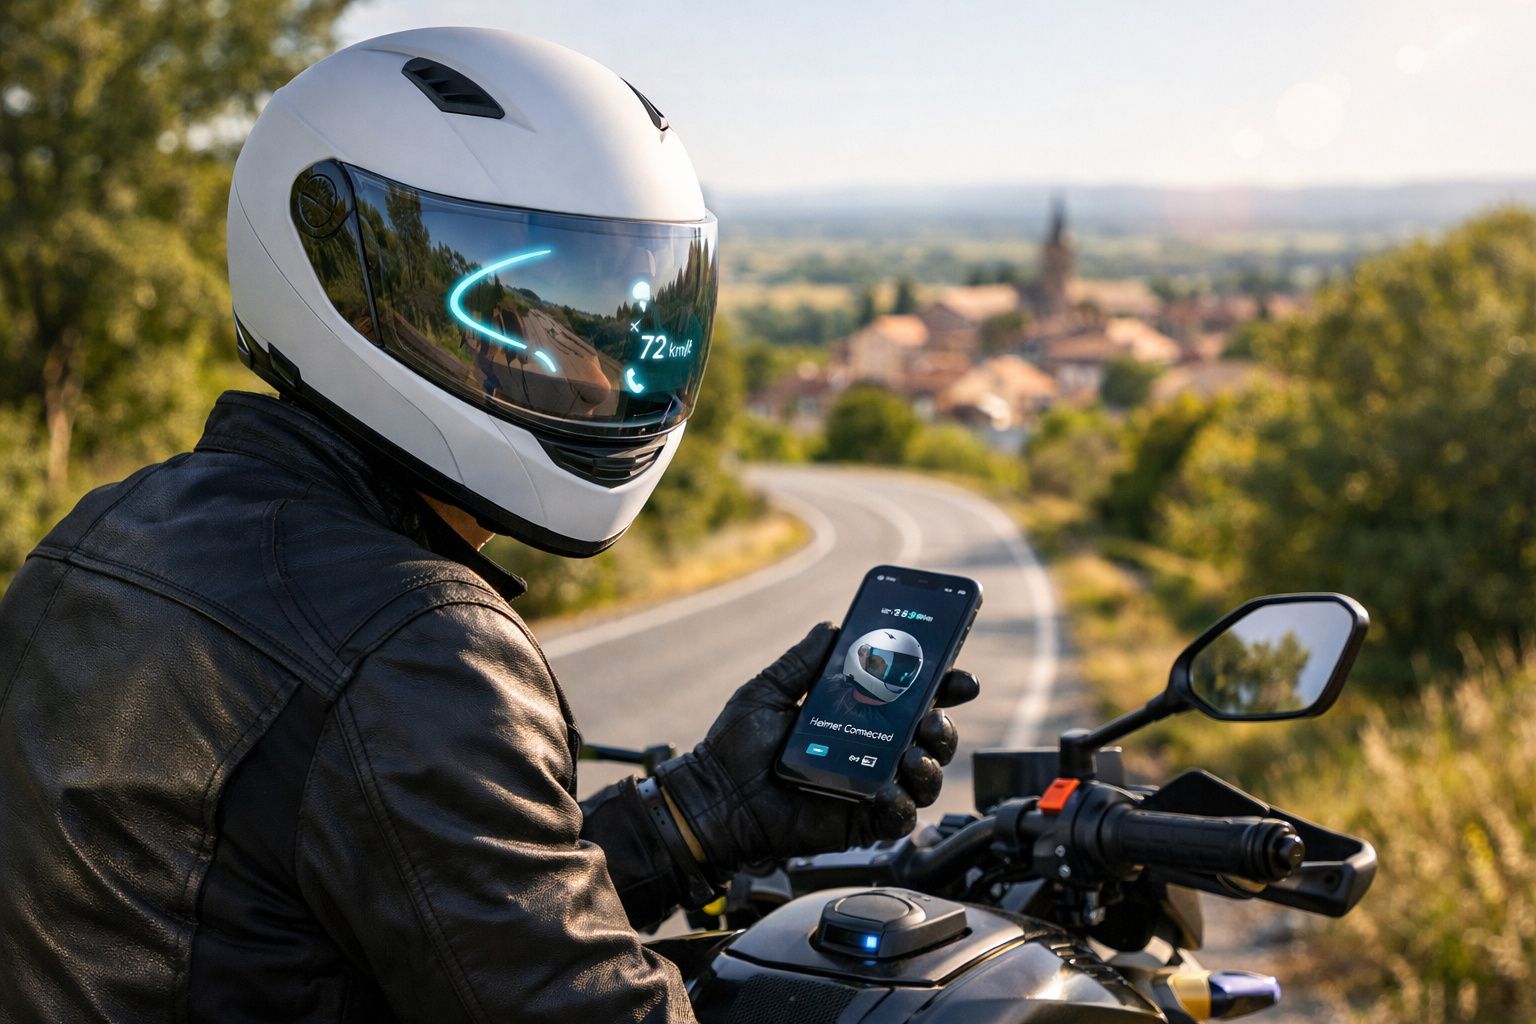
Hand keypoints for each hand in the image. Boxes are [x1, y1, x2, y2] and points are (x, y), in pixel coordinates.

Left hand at [655, 623, 979, 873]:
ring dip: (931, 764)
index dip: (941, 686)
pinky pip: (897, 818)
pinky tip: (888, 792)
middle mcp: (870, 749)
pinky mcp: (859, 822)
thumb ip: (801, 661)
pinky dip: (902, 805)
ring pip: (924, 778)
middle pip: (928, 737)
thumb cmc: (734, 747)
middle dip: (943, 726)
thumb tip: (833, 626)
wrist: (712, 797)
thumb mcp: (767, 691)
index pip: (910, 697)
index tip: (958, 676)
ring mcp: (868, 786)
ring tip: (914, 755)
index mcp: (855, 715)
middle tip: (931, 717)